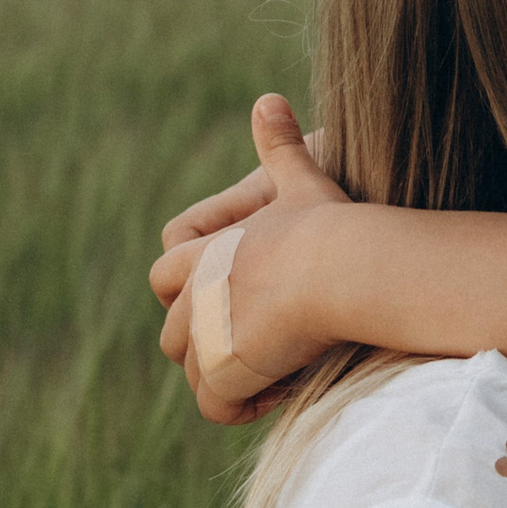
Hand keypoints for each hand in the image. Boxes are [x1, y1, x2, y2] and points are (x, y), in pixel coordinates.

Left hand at [152, 94, 351, 422]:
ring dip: (228, 380)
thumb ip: (280, 146)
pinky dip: (242, 407)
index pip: (163, 276)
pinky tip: (281, 389)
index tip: (235, 303)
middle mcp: (194, 296)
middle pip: (172, 335)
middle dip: (206, 346)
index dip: (188, 295)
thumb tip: (269, 100)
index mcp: (205, 254)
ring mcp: (205, 336)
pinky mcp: (223, 370)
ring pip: (194, 375)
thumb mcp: (302, 181)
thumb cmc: (330, 225)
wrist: (343, 267)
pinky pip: (216, 405)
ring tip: (278, 372)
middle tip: (260, 347)